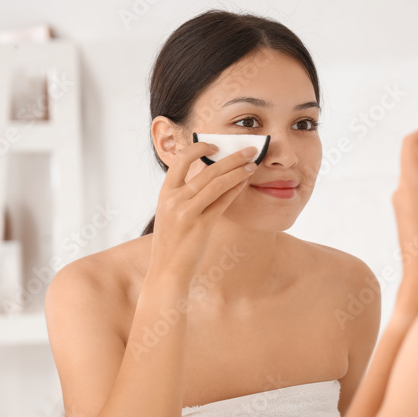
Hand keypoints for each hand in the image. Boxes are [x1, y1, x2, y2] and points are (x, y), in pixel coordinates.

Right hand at [148, 142, 258, 279]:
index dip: (198, 148)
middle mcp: (174, 200)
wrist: (166, 271)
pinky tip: (245, 182)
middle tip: (249, 149)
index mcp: (164, 193)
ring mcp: (186, 213)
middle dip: (231, 157)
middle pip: (206, 170)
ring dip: (237, 171)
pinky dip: (235, 189)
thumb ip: (184, 196)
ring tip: (253, 164)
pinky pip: (221, 202)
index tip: (214, 145)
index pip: (180, 160)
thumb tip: (208, 177)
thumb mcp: (170, 214)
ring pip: (216, 183)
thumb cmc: (172, 243)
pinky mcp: (200, 226)